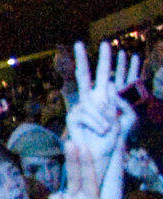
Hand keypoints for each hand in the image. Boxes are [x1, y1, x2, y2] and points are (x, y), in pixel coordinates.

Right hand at [67, 40, 136, 180]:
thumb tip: (108, 86)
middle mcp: (89, 100)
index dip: (106, 60)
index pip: (105, 75)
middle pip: (84, 76)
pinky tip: (101, 131)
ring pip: (93, 103)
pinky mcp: (73, 117)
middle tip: (78, 43)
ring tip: (108, 130)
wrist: (100, 155)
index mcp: (104, 98)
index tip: (106, 43)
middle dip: (83, 59)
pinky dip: (98, 124)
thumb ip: (120, 102)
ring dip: (104, 118)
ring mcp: (79, 107)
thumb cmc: (113, 138)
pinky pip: (88, 114)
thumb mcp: (125, 118)